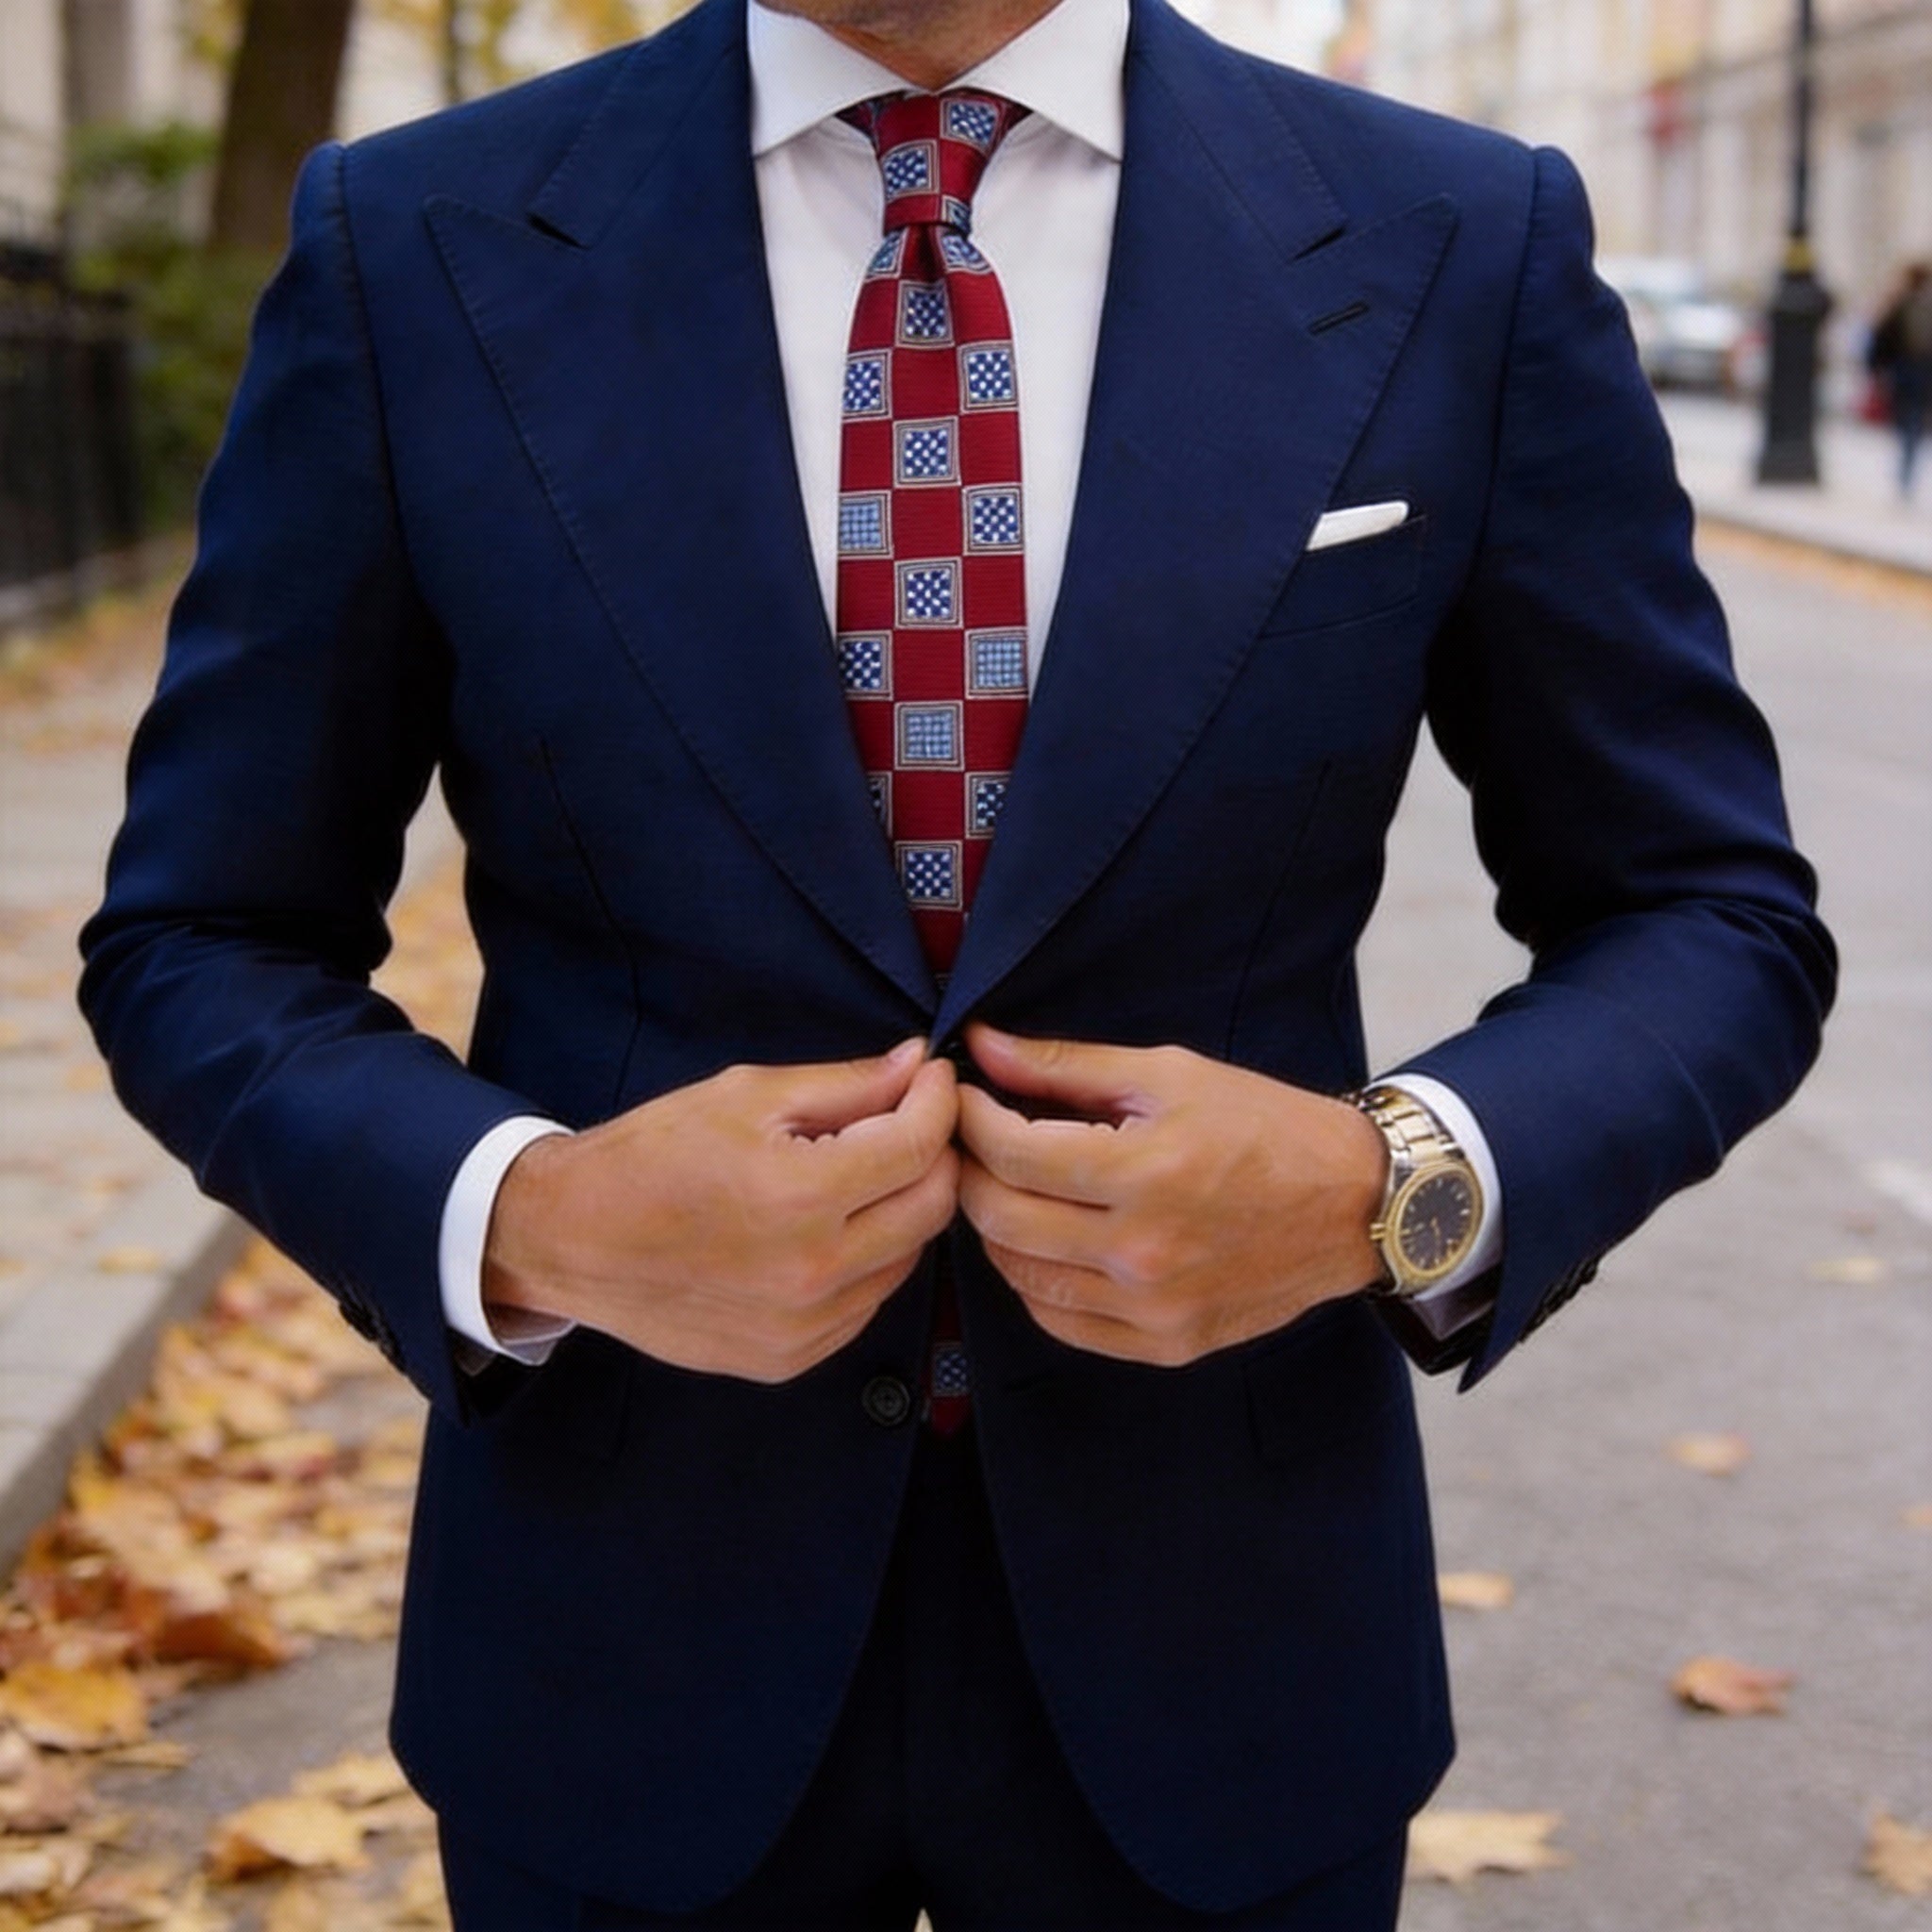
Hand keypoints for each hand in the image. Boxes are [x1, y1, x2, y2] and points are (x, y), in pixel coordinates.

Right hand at [482, 1040, 959, 1381]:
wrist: (570, 1239)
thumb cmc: (652, 1155)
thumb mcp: (746, 1096)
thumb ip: (845, 1084)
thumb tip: (917, 1064)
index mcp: (800, 1196)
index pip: (918, 1148)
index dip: (938, 1102)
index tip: (932, 1078)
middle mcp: (812, 1272)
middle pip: (932, 1208)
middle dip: (933, 1154)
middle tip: (908, 1120)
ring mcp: (803, 1327)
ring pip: (908, 1259)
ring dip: (902, 1209)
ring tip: (860, 1173)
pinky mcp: (790, 1358)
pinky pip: (866, 1303)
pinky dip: (867, 1260)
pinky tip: (828, 1228)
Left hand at [954, 1025, 1386, 1364]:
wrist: (1356, 1205)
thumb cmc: (1265, 1126)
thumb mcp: (1170, 1074)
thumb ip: (1067, 1066)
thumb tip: (982, 1046)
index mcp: (1146, 1172)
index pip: (1011, 1151)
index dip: (970, 1118)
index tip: (963, 1097)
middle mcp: (1143, 1252)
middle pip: (1001, 1217)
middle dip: (969, 1170)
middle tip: (972, 1141)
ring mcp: (1152, 1309)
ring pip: (1020, 1276)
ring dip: (996, 1227)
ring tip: (1007, 1187)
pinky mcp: (1165, 1345)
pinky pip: (1061, 1321)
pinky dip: (1034, 1281)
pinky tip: (1045, 1242)